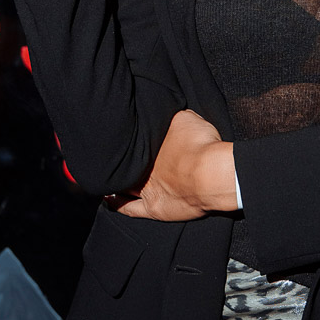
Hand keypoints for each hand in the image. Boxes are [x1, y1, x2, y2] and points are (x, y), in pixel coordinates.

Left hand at [109, 109, 236, 220]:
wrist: (211, 174)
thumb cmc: (200, 145)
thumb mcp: (187, 118)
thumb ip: (172, 115)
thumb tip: (165, 111)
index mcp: (147, 143)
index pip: (129, 139)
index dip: (123, 137)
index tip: (119, 135)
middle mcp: (142, 166)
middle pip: (123, 161)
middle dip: (118, 158)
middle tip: (111, 154)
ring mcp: (145, 188)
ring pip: (122, 184)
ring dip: (116, 180)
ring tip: (109, 175)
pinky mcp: (154, 207)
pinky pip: (130, 208)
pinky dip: (118, 204)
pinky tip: (110, 201)